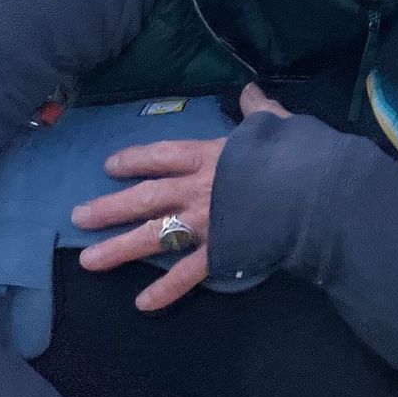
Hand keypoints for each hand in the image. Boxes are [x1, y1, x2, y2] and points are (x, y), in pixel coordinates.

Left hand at [72, 84, 288, 311]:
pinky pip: (188, 274)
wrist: (319, 194)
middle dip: (110, 207)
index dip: (134, 159)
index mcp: (210, 156)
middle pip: (145, 197)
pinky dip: (166, 291)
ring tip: (88, 261)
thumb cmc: (299, 156)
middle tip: (78, 216)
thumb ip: (258, 111)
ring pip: (153, 236)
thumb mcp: (276, 126)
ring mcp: (206, 223)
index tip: (109, 166)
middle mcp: (198, 189)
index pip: (162, 155)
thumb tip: (250, 91)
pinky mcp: (221, 252)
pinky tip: (142, 304)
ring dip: (119, 248)